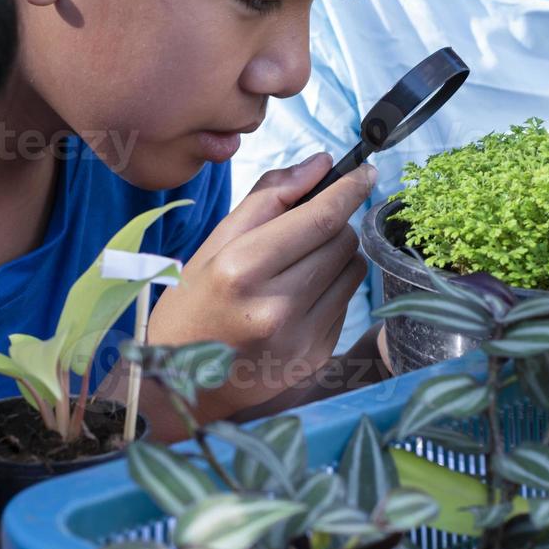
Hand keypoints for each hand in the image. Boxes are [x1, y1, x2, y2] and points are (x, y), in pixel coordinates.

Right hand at [147, 152, 374, 418]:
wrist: (182, 385)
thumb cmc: (193, 305)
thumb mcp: (213, 245)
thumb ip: (268, 199)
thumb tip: (321, 164)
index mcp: (241, 269)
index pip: (319, 219)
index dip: (349, 189)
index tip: (366, 172)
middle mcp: (275, 306)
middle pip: (342, 240)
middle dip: (333, 223)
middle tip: (306, 228)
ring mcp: (300, 336)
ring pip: (353, 270)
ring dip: (336, 255)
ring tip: (298, 265)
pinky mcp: (316, 356)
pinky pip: (345, 302)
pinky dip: (330, 288)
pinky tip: (297, 298)